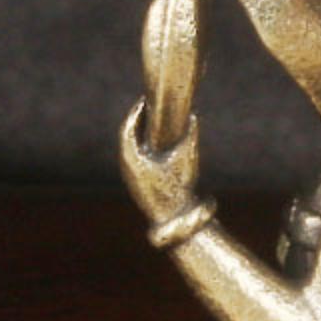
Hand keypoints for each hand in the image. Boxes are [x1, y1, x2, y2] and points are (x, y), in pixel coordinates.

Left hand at [120, 102, 201, 223]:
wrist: (175, 218)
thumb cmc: (179, 189)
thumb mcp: (187, 159)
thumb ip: (189, 136)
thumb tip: (193, 117)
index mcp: (132, 158)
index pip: (128, 129)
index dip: (136, 113)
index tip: (144, 101)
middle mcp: (127, 166)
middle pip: (127, 136)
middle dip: (137, 120)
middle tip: (148, 106)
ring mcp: (129, 175)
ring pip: (129, 146)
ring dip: (139, 132)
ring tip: (150, 120)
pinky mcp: (135, 181)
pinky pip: (134, 156)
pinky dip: (141, 145)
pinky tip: (152, 141)